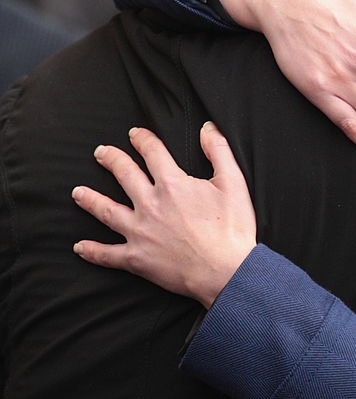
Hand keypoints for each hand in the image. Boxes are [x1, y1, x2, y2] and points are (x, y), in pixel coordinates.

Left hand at [71, 123, 256, 308]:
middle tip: (101, 153)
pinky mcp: (137, 258)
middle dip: (111, 160)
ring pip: (106, 211)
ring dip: (90, 199)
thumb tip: (207, 128)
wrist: (225, 270)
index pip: (152, 153)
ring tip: (78, 192)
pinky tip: (80, 247)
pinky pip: (108, 254)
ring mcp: (139, 232)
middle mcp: (150, 204)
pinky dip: (92, 251)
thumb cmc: (232, 228)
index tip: (135, 134)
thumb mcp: (233, 183)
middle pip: (124, 175)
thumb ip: (219, 151)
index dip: (143, 140)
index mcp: (172, 184)